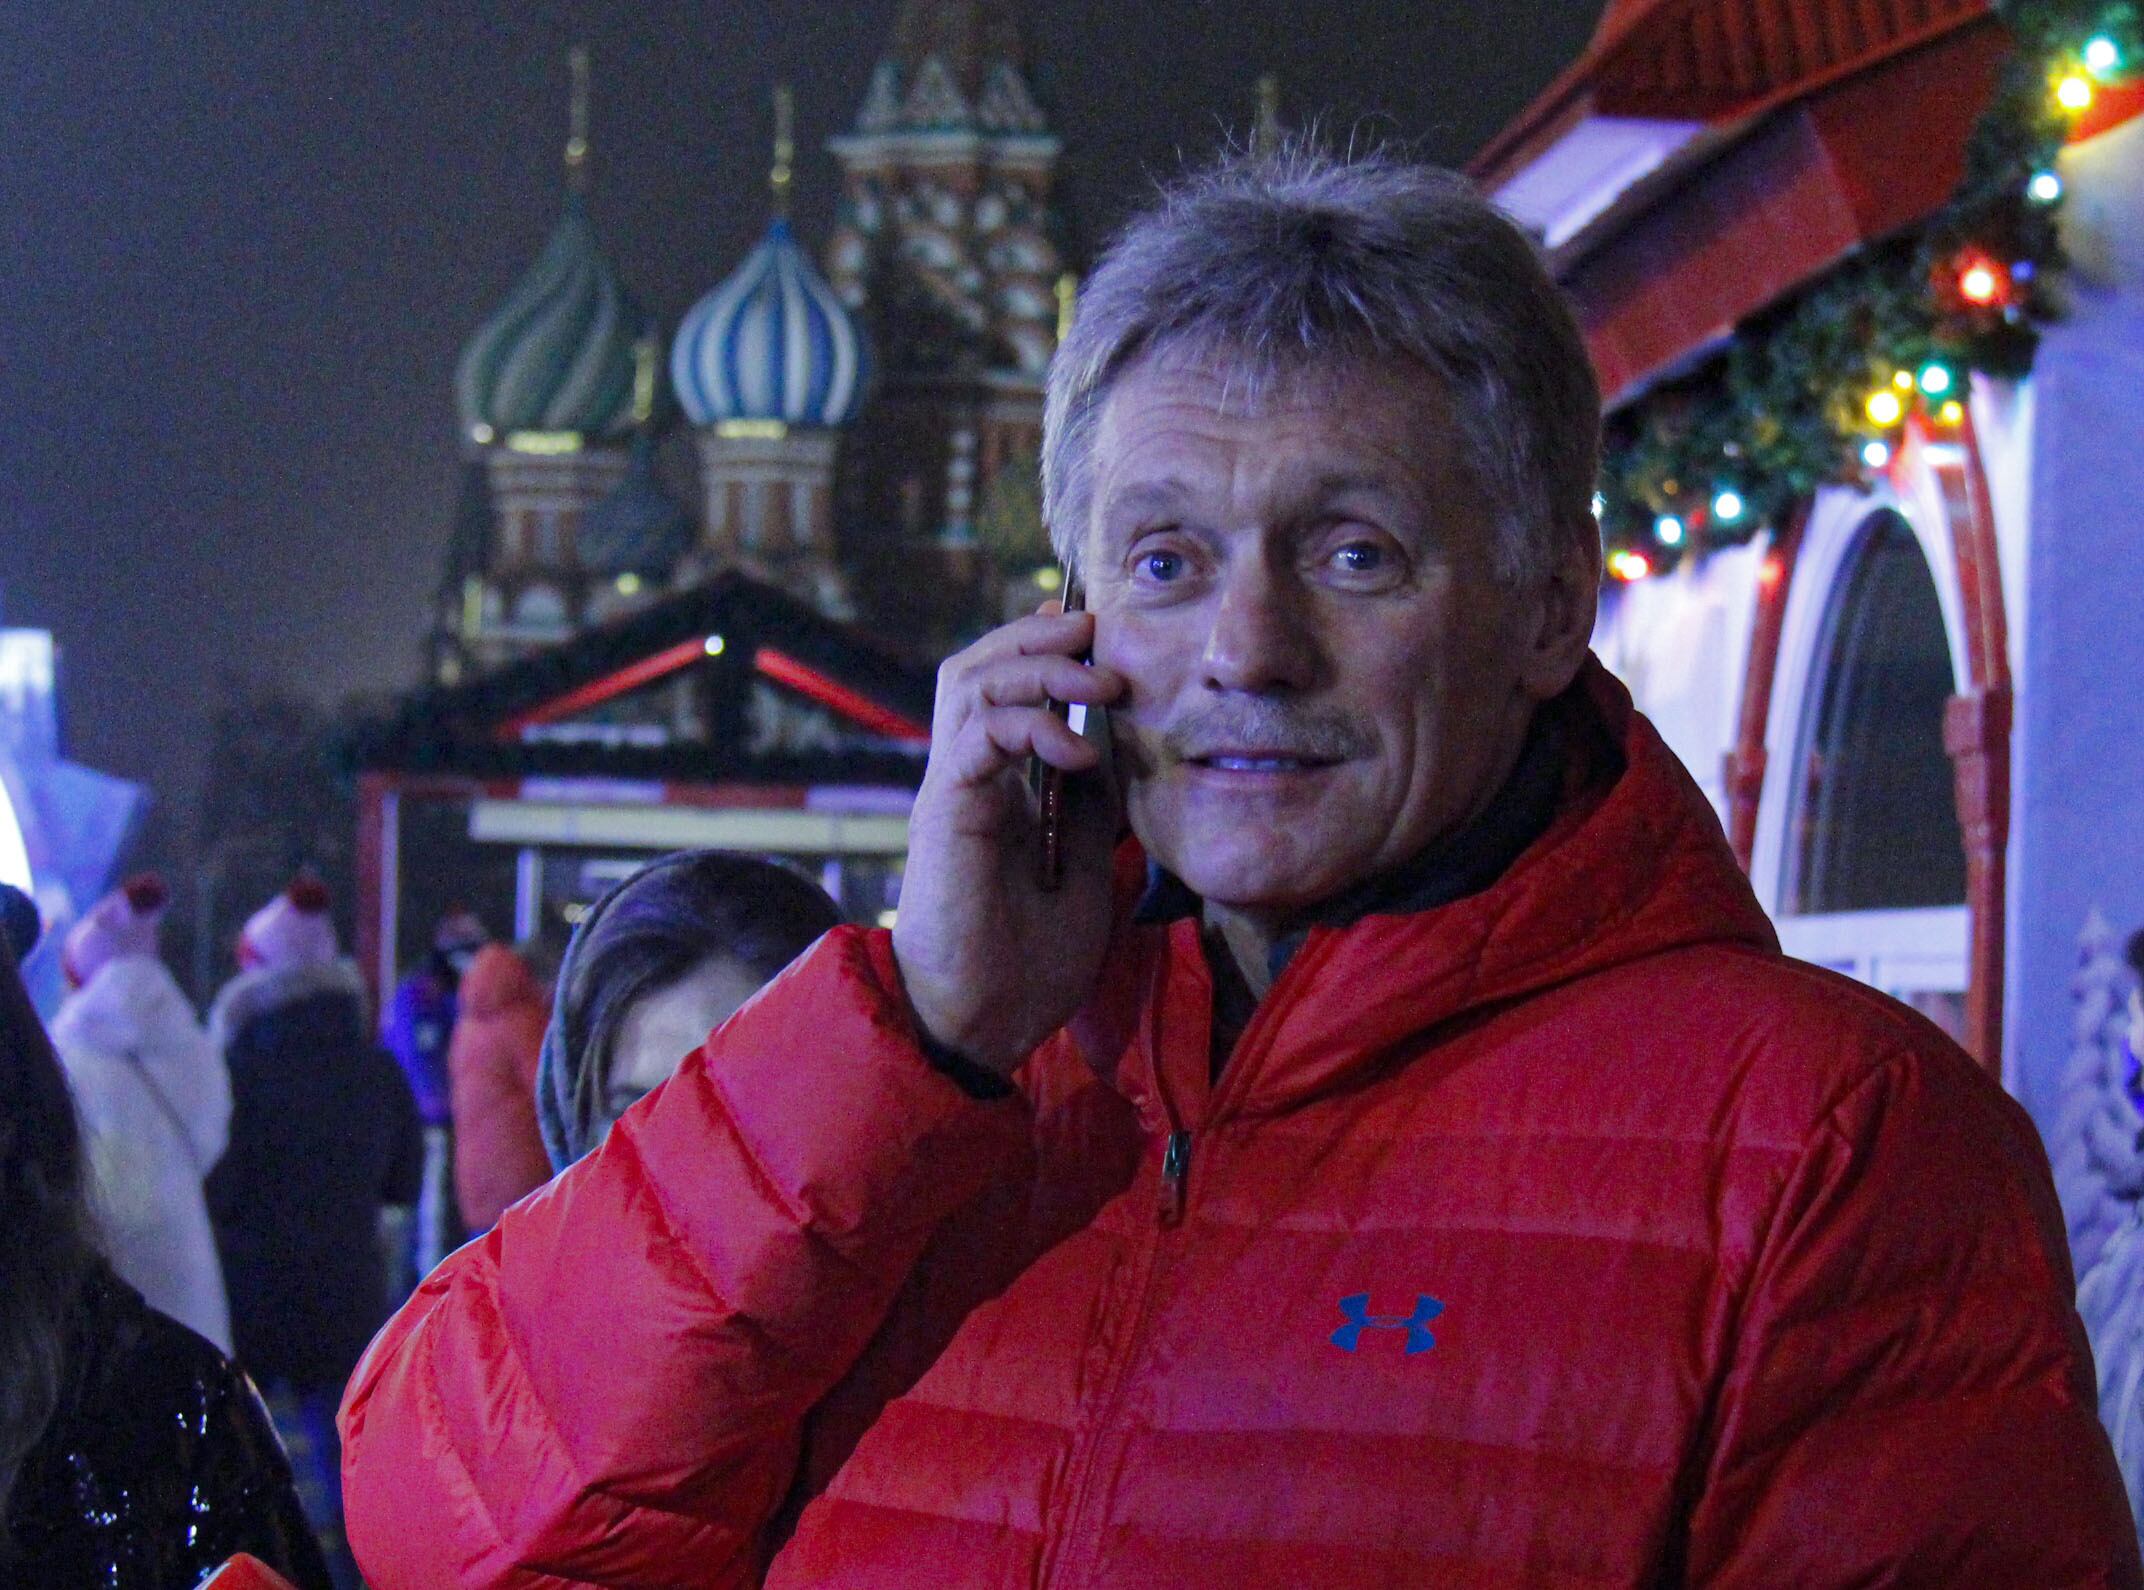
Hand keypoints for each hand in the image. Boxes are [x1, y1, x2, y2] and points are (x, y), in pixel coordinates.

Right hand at [892, 607, 1126, 1076]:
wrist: (983, 1023)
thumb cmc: (1029, 960)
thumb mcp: (1083, 866)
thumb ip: (1088, 807)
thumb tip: (1111, 749)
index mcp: (994, 785)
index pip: (1003, 689)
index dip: (1042, 649)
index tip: (1096, 631)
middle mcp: (966, 776)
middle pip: (977, 667)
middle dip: (1037, 639)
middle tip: (1098, 633)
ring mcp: (952, 789)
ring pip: (970, 683)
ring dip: (1038, 667)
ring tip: (1099, 680)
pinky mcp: (947, 812)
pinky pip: (978, 737)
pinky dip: (1032, 727)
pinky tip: (1080, 751)